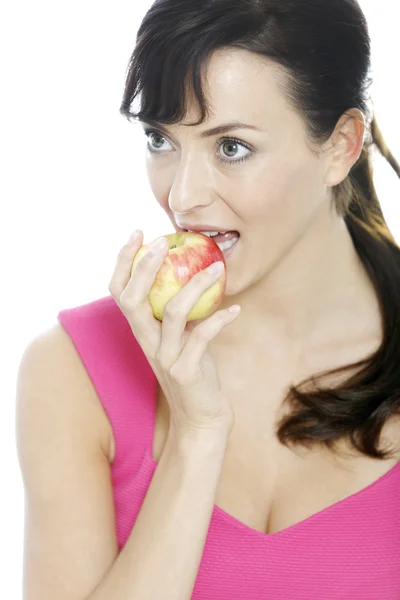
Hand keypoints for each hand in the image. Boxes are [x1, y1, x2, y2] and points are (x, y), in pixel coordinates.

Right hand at [108, 230, 240, 435]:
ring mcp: (166, 358)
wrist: (200, 419)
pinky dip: (221, 319)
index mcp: (142, 331)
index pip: (119, 292)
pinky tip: (236, 310)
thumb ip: (177, 312)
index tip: (138, 233)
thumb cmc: (193, 371)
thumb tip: (192, 272)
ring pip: (174, 313)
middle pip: (133, 300)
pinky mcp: (187, 372)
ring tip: (218, 267)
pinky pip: (203, 337)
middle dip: (146, 267)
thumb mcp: (179, 339)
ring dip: (196, 285)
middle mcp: (147, 342)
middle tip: (163, 242)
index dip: (123, 262)